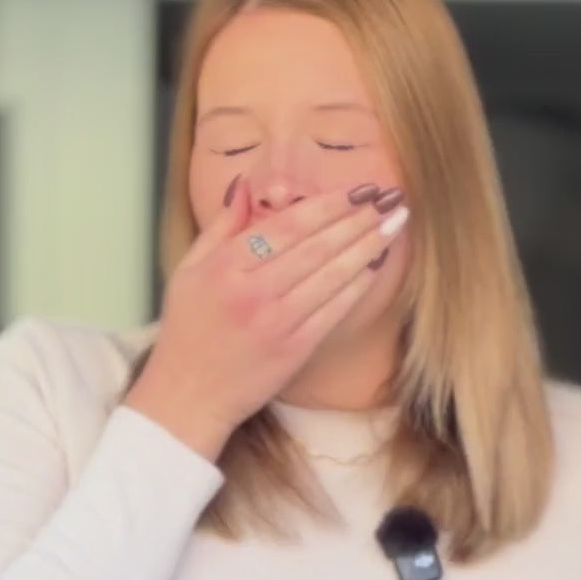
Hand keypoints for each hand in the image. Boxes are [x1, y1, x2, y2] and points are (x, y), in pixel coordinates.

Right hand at [125, 178, 407, 458]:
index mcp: (226, 266)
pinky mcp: (294, 349)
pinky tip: (376, 265)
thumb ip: (221, 226)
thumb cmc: (186, 331)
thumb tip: (245, 185)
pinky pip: (334, 310)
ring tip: (394, 225)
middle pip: (316, 245)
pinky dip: (357, 285)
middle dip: (358, 218)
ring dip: (367, 246)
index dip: (328, 203)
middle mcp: (253, 291)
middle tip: (389, 198)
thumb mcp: (189, 270)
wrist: (188, 395)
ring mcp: (276, 322)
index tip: (357, 189)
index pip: (287, 224)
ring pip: (331, 275)